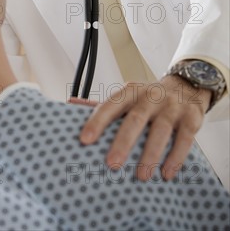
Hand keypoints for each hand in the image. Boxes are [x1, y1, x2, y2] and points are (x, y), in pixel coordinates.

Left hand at [71, 75, 211, 180]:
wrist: (185, 85)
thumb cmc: (148, 98)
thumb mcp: (127, 95)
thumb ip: (103, 105)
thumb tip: (71, 105)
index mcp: (130, 91)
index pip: (111, 105)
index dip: (97, 122)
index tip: (84, 140)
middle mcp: (150, 97)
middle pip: (135, 119)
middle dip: (123, 142)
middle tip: (111, 164)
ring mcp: (171, 107)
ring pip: (161, 130)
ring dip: (151, 154)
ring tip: (141, 176)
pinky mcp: (190, 118)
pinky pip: (184, 139)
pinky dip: (176, 157)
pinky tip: (166, 174)